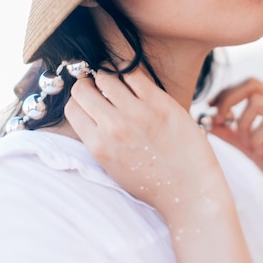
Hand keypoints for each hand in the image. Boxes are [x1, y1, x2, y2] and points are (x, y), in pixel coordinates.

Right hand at [64, 67, 226, 217]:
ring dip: (109, 75)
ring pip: (106, 76)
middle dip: (89, 83)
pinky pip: (134, 73)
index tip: (90, 96)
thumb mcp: (114, 167)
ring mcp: (136, 113)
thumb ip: (100, 140)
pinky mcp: (159, 103)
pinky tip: (134, 79)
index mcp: (99, 146)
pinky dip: (129, 71)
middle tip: (101, 85)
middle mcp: (113, 127)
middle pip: (83, 89)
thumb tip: (92, 109)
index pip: (72, 107)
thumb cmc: (153, 181)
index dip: (80, 99)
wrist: (190, 190)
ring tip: (119, 81)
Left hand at [209, 78, 262, 207]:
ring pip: (257, 102)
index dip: (226, 93)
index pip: (249, 84)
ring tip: (248, 145)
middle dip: (228, 101)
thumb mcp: (251, 148)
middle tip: (219, 121)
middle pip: (252, 85)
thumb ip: (232, 134)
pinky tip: (260, 151)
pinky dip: (256, 137)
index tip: (211, 109)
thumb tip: (207, 122)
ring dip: (243, 124)